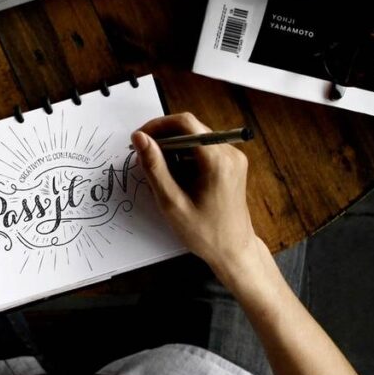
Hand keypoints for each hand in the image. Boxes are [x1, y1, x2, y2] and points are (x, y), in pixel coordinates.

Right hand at [132, 113, 264, 286]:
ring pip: (196, 137)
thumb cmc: (204, 233)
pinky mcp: (232, 164)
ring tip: (161, 174)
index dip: (158, 125)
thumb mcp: (172, 203)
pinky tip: (177, 178)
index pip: (185, 123)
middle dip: (164, 138)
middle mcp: (230, 153)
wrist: (234, 251)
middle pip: (191, 128)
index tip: (140, 139)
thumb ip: (154, 168)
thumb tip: (139, 138)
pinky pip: (204, 148)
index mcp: (217, 161)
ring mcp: (233, 157)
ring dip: (174, 148)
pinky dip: (186, 156)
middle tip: (145, 157)